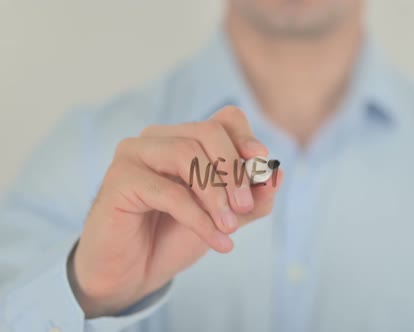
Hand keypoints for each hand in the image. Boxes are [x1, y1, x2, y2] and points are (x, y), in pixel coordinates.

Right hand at [67, 106, 282, 317]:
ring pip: (186, 154)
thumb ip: (251, 198)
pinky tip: (218, 242)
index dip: (247, 139)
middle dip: (234, 170)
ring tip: (230, 227)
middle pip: (208, 131)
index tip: (262, 165)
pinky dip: (199, 219)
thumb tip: (277, 175)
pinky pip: (169, 192)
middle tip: (246, 206)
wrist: (132, 273)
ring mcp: (135, 154)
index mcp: (185, 139)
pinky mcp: (119, 179)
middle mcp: (158, 138)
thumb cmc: (174, 237)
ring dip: (216, 194)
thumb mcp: (225, 217)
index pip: (225, 120)